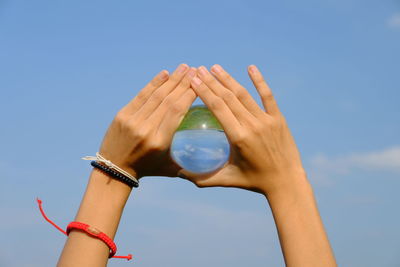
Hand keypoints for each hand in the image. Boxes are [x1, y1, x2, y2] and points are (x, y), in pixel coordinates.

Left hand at [99, 64, 196, 178]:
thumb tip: (210, 155)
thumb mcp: (170, 168)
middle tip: (195, 70)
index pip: (177, 111)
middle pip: (168, 100)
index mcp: (160, 142)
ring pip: (156, 95)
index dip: (188, 95)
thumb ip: (188, 162)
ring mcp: (133, 120)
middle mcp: (146, 129)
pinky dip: (153, 83)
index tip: (199, 84)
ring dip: (171, 79)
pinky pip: (141, 96)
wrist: (115, 170)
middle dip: (183, 83)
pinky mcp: (122, 115)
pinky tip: (164, 73)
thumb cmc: (148, 169)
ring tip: (184, 68)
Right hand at [181, 64, 305, 195]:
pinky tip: (251, 68)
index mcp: (238, 138)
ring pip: (244, 95)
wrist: (286, 182)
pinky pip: (268, 96)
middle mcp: (252, 125)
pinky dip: (259, 81)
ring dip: (228, 79)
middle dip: (211, 82)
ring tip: (215, 67)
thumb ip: (203, 178)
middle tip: (199, 69)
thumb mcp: (227, 179)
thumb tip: (179, 174)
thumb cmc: (254, 181)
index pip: (218, 108)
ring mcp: (266, 120)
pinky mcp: (278, 119)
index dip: (205, 92)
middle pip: (228, 98)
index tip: (193, 80)